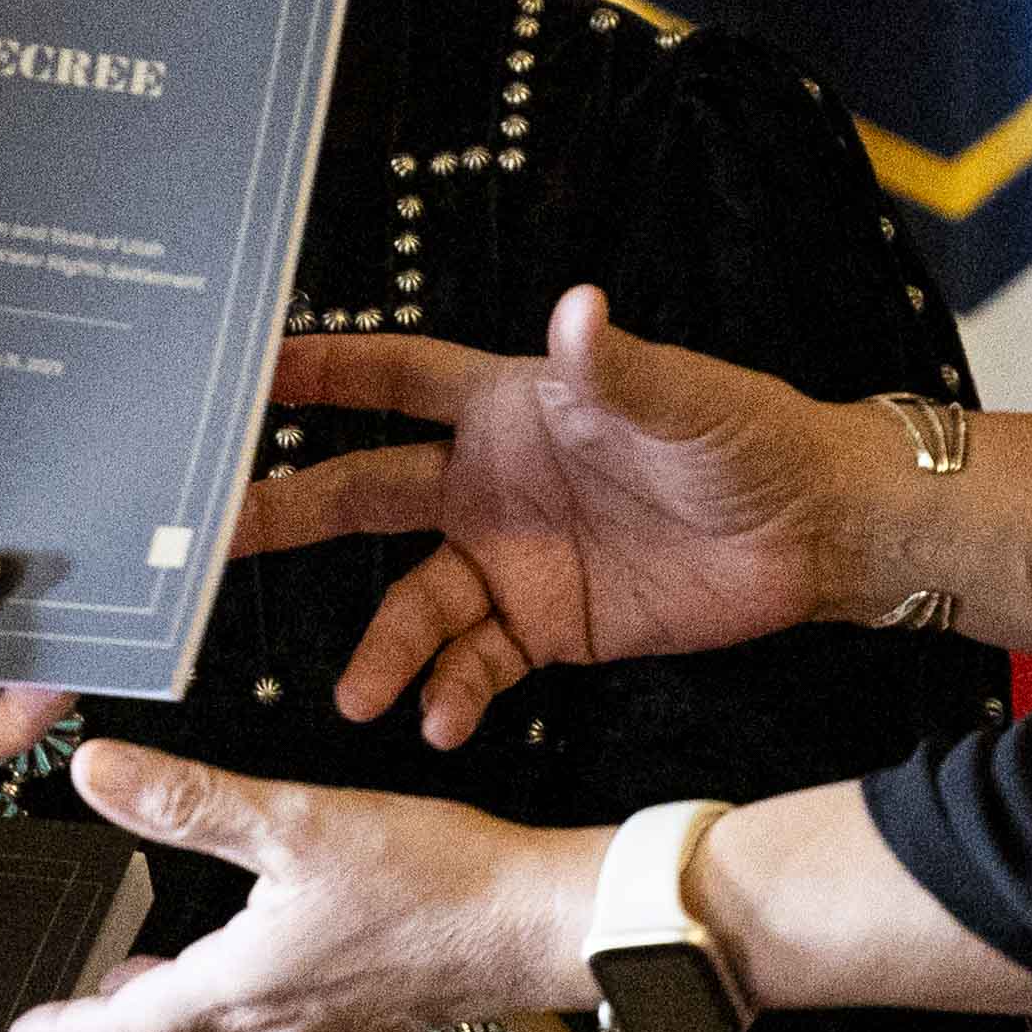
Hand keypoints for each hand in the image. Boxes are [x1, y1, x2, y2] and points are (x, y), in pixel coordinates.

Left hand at [0, 744, 598, 1031]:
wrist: (539, 926)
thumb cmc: (435, 881)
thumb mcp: (297, 822)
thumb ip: (189, 799)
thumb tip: (95, 769)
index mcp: (245, 983)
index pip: (130, 1024)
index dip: (69, 1029)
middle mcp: (276, 1020)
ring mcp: (323, 1022)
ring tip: (128, 1020)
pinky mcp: (362, 1011)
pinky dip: (223, 1024)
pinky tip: (235, 991)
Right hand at [232, 289, 852, 716]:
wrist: (814, 536)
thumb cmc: (748, 438)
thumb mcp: (682, 399)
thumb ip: (617, 367)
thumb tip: (575, 309)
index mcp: (506, 404)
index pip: (389, 376)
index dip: (317, 370)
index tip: (237, 370)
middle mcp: (487, 480)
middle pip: (363, 489)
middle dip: (287, 512)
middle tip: (217, 537)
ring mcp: (509, 559)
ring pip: (412, 602)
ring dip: (382, 647)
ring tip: (358, 695)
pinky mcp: (543, 628)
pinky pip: (474, 664)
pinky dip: (451, 692)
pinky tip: (438, 722)